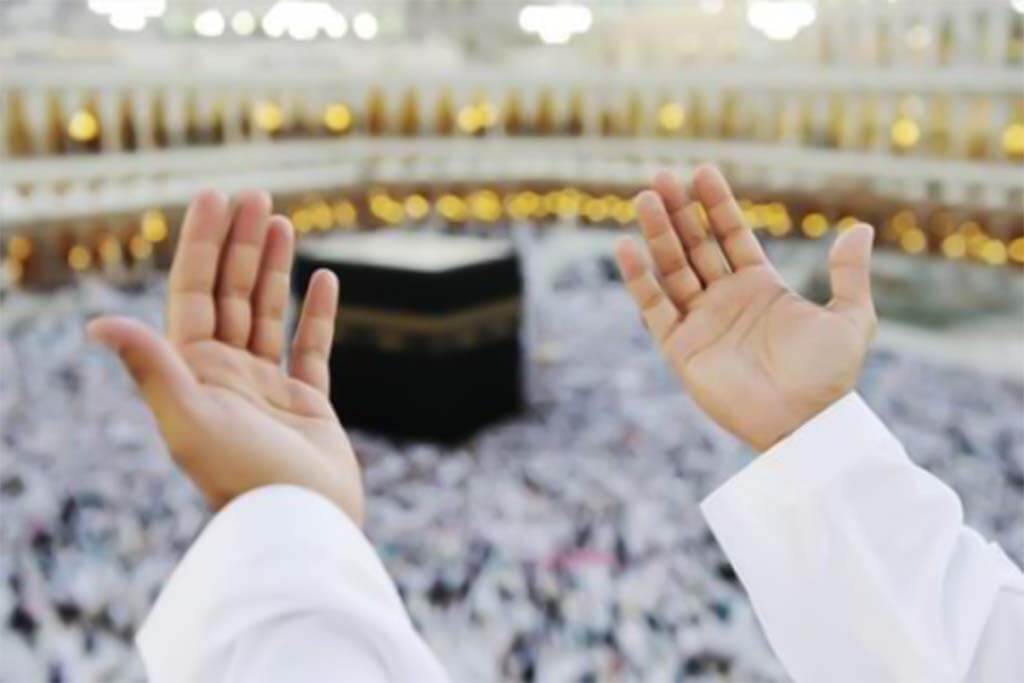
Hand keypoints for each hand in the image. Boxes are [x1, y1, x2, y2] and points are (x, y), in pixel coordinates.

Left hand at [88, 190, 362, 522]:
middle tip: (256, 194)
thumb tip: (98, 324)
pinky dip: (318, 313)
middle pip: (232, 293)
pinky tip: (325, 279)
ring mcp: (267, 388)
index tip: (217, 197)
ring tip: (282, 221)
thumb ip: (152, 368)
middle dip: (241, 243)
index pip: (196, 293)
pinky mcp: (307, 403)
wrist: (302, 525)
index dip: (204, 243)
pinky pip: (312, 347)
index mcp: (194, 372)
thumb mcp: (190, 420)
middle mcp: (227, 374)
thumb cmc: (244, 477)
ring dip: (274, 267)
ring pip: (268, 312)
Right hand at [615, 165, 876, 451]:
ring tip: (645, 198)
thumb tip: (861, 228)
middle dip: (679, 211)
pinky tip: (626, 247)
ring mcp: (700, 322)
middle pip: (695, 245)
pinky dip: (639, 279)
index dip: (716, 204)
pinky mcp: (680, 348)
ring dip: (657, 234)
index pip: (731, 235)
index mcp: (760, 287)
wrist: (803, 424)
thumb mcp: (850, 319)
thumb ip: (849, 274)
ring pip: (671, 269)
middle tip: (662, 176)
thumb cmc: (828, 377)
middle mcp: (725, 300)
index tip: (702, 172)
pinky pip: (654, 308)